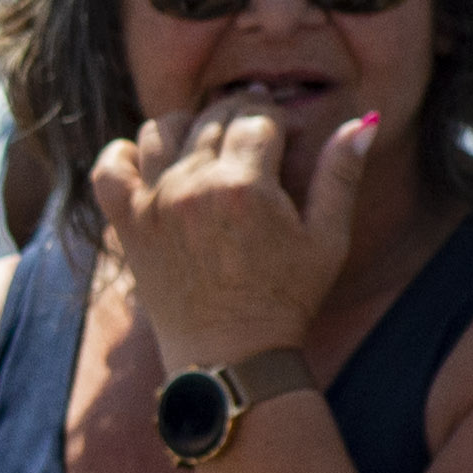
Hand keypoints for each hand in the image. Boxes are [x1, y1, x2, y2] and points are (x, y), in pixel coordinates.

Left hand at [93, 103, 373, 371]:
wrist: (230, 356)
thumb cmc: (287, 299)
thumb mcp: (328, 239)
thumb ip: (341, 174)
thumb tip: (363, 119)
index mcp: (246, 187)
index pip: (257, 118)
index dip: (278, 119)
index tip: (289, 135)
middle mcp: (192, 186)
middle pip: (212, 117)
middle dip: (239, 117)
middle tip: (256, 138)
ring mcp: (153, 203)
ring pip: (161, 129)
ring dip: (188, 128)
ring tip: (211, 148)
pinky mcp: (127, 223)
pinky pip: (110, 165)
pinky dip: (125, 154)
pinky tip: (154, 165)